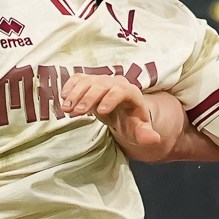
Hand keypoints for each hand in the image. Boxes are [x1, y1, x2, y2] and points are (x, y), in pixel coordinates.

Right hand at [58, 71, 176, 157]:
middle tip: (77, 112)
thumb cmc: (131, 123)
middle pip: (101, 85)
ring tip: (66, 109)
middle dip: (88, 97)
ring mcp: (102, 81)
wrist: (123, 113)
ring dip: (75, 93)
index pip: (121, 91)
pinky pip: (79, 79)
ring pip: (87, 81)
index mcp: (131, 93)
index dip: (111, 99)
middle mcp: (116, 83)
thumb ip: (145, 135)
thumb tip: (154, 139)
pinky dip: (70, 86)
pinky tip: (63, 97)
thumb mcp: (139, 131)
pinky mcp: (90, 82)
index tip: (100, 112)